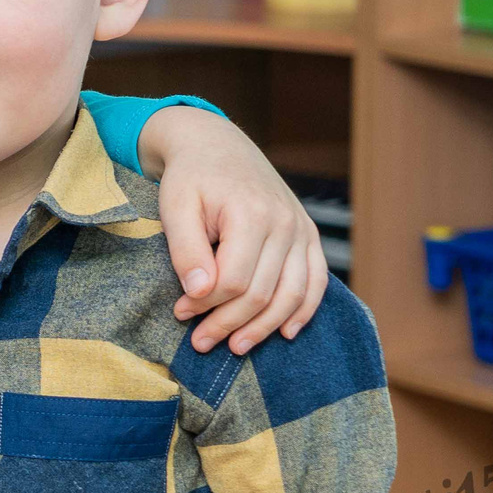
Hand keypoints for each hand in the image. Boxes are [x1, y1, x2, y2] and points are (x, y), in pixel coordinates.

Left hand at [141, 108, 327, 353]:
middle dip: (229, 324)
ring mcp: (301, 229)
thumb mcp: (176, 207)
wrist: (216, 145)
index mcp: (251, 214)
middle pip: (262, 293)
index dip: (206, 305)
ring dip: (265, 327)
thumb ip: (186, 250)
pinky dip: (305, 310)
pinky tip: (288, 333)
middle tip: (200, 343)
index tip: (180, 313)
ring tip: (235, 347)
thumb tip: (199, 292)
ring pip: (291, 294)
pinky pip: (316, 281)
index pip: (234, 280)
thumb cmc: (191, 178)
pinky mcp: (309, 235)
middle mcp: (285, 223)